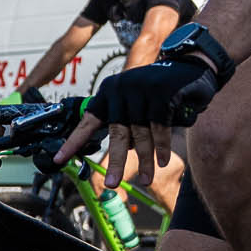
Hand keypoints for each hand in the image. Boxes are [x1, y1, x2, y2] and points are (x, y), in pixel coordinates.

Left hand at [62, 23, 231, 174]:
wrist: (190, 66)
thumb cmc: (160, 91)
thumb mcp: (135, 103)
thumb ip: (125, 123)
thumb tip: (123, 151)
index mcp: (108, 93)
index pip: (88, 121)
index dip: (74, 142)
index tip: (60, 160)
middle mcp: (120, 89)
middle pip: (117, 134)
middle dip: (116, 162)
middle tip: (112, 185)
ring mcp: (140, 90)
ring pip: (140, 135)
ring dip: (145, 160)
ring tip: (146, 179)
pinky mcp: (161, 94)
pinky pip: (159, 129)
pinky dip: (162, 147)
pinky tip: (162, 162)